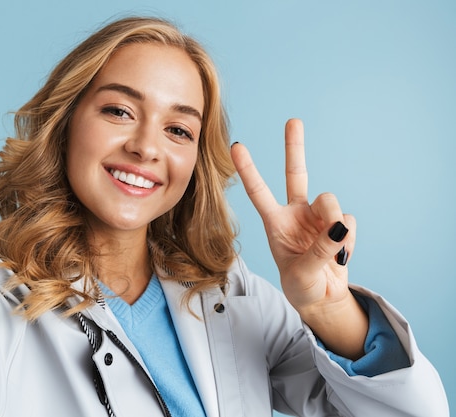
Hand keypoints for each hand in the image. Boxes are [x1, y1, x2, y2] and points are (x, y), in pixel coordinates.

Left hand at [231, 119, 366, 357]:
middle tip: (293, 121)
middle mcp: (295, 213)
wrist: (321, 298)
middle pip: (296, 174)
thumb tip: (340, 226)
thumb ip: (320, 250)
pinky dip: (348, 241)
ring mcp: (318, 217)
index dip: (248, 170)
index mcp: (275, 222)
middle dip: (295, 147)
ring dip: (334, 224)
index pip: (259, 192)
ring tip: (331, 251)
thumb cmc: (301, 285)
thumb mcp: (302, 273)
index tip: (236, 146)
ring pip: (330, 201)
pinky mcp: (339, 225)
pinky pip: (349, 223)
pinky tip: (340, 254)